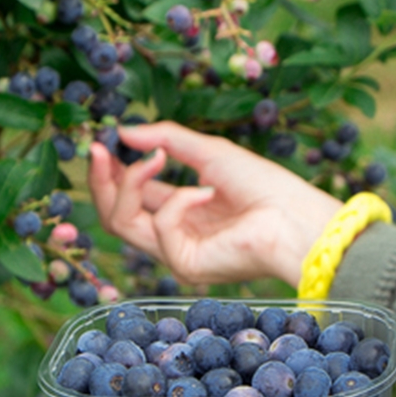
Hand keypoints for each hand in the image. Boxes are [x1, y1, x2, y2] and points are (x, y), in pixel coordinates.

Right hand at [88, 122, 342, 286]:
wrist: (298, 218)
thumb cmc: (266, 187)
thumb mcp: (210, 151)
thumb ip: (166, 140)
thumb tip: (122, 131)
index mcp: (183, 211)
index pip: (131, 196)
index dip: (111, 171)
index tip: (100, 143)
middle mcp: (175, 236)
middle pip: (115, 215)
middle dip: (101, 181)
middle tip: (97, 150)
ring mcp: (177, 253)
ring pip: (122, 223)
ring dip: (131, 183)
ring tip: (156, 159)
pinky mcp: (186, 265)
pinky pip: (161, 227)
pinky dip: (181, 201)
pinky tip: (208, 192)